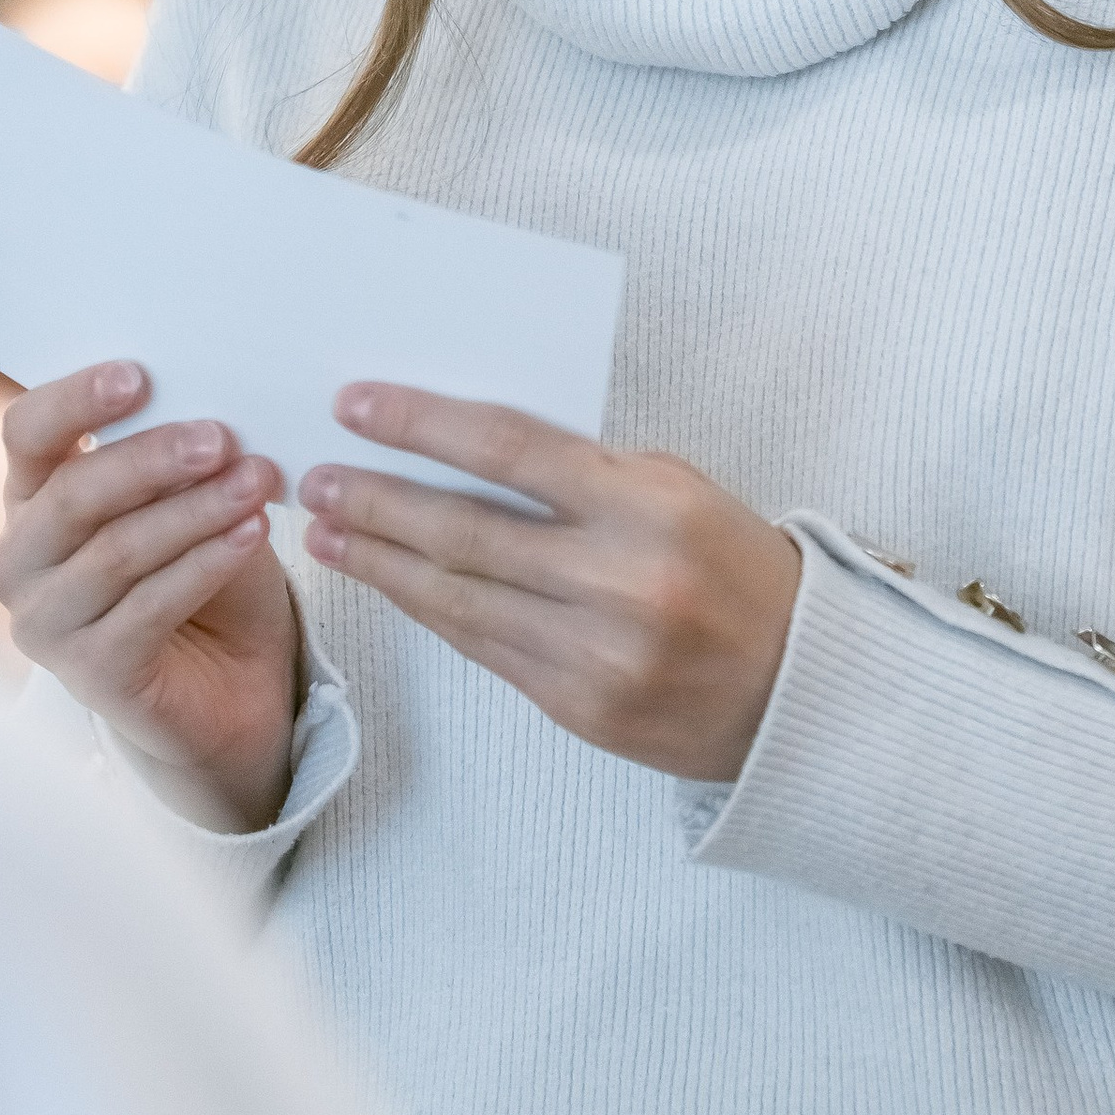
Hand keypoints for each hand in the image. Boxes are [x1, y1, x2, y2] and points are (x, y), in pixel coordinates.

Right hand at [0, 361, 300, 832]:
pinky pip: (149, 608)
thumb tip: (209, 405)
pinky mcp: (90, 674)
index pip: (27, 431)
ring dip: (193, 511)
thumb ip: (181, 456)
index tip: (139, 376)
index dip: (75, 400)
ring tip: (256, 482)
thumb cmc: (202, 573)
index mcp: (31, 496)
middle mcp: (20, 559)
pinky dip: (204, 564)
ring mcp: (46, 622)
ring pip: (116, 551)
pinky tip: (249, 535)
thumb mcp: (189, 499)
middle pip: (72, 493)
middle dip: (152, 459)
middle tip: (221, 438)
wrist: (230, 683)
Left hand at [300, 386, 799, 782]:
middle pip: (465, 530)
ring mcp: (596, 653)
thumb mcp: (680, 491)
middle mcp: (618, 580)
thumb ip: (587, 472)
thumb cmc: (735, 569)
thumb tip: (468, 449)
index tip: (356, 406)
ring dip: (382, 563)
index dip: (422, 425)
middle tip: (314, 479)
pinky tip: (391, 585)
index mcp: (649, 505)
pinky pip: (483, 650)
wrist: (800, 689)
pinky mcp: (579, 708)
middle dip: (376, 501)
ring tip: (327, 534)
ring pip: (459, 599)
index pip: (509, 448)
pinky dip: (429, 612)